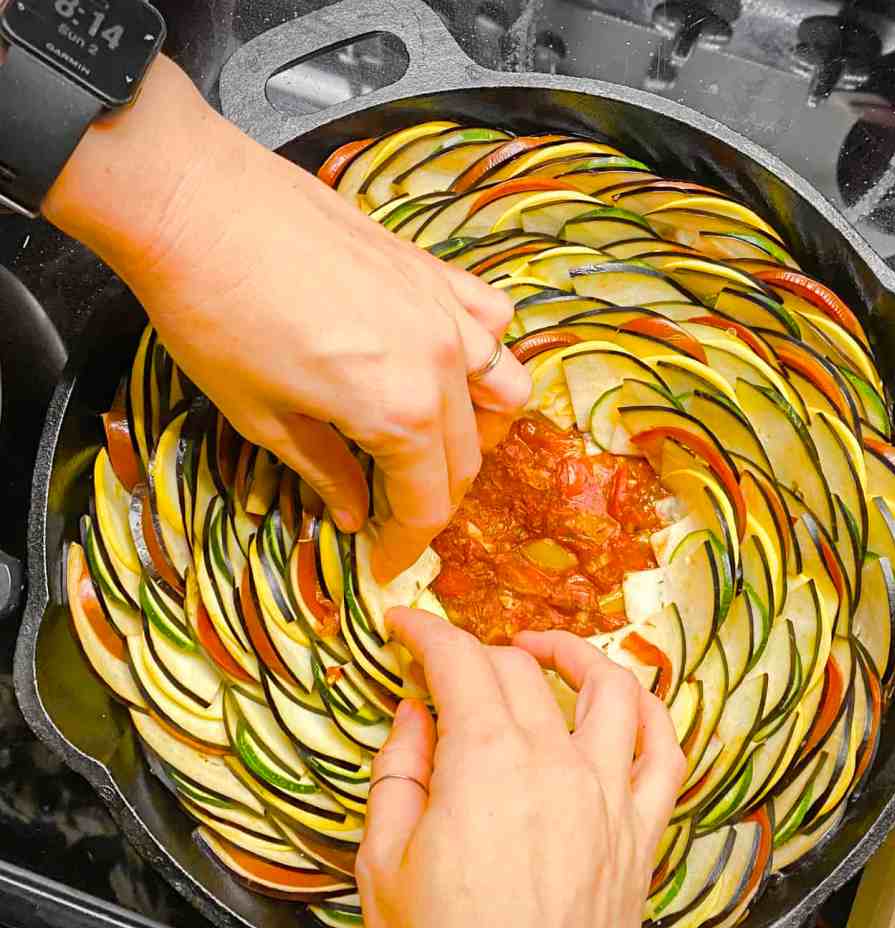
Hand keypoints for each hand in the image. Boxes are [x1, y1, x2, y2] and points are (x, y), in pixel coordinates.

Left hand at [44, 57, 529, 580]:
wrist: (196, 202)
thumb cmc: (213, 316)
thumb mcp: (261, 416)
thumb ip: (325, 471)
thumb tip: (355, 514)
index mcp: (400, 412)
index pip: (428, 502)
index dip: (406, 545)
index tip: (382, 564)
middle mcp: (441, 364)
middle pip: (466, 457)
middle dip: (432, 498)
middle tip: (391, 512)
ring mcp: (445, 310)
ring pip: (505, 390)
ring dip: (477, 431)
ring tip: (434, 440)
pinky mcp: (433, 270)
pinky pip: (492, 321)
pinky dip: (483, 353)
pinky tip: (447, 360)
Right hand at [357, 610, 685, 927]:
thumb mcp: (382, 866)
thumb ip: (397, 772)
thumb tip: (414, 713)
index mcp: (485, 766)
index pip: (459, 663)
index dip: (426, 631)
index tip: (405, 624)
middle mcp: (556, 767)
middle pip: (521, 673)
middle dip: (476, 653)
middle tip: (448, 665)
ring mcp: (608, 800)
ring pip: (610, 689)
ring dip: (574, 654)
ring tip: (542, 650)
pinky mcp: (641, 839)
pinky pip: (666, 755)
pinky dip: (652, 714)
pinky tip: (629, 703)